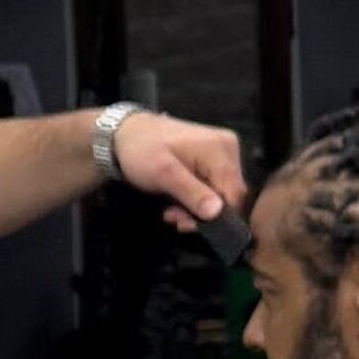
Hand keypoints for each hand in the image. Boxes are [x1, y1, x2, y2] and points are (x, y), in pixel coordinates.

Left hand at [113, 111, 246, 231]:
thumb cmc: (141, 150)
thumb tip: (216, 212)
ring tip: (170, 212)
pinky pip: (210, 186)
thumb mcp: (162, 173)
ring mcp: (220, 154)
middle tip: (174, 219)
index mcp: (221, 149)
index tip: (188, 224)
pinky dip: (193, 198)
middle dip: (201, 212)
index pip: (234, 193)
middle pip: (227, 194)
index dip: (216, 215)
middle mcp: (228, 149)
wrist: (124, 133)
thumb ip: (191, 193)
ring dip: (194, 208)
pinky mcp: (211, 160)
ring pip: (218, 193)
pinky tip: (174, 203)